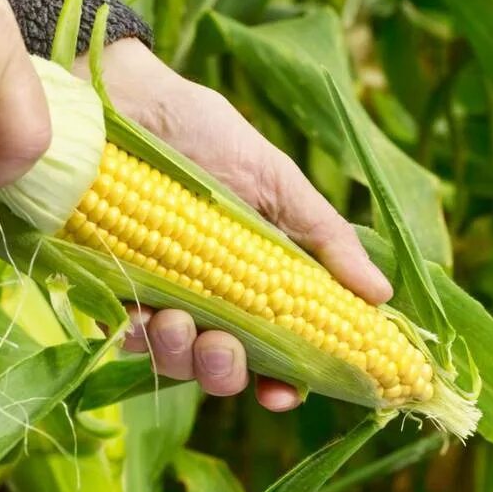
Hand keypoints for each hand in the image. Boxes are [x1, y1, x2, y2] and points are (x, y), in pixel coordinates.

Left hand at [78, 40, 392, 411]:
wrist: (120, 97)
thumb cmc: (202, 132)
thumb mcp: (276, 181)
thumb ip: (325, 239)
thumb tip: (382, 294)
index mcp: (258, 279)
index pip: (279, 350)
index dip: (284, 382)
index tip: (283, 394)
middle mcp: (211, 298)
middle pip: (226, 368)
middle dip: (226, 372)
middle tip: (223, 347)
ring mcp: (160, 296)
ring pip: (175, 362)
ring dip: (180, 355)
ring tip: (174, 318)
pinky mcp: (111, 288)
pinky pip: (125, 338)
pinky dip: (135, 335)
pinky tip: (139, 311)